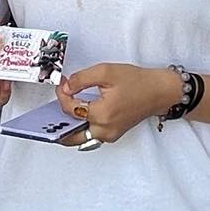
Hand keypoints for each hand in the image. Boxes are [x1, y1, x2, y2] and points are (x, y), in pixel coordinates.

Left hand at [56, 63, 181, 144]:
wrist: (160, 91)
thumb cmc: (138, 82)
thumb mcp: (106, 71)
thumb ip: (82, 79)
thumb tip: (66, 87)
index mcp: (102, 114)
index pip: (70, 109)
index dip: (62, 95)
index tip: (62, 84)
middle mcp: (105, 130)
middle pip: (70, 135)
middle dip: (56, 123)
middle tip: (49, 111)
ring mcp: (109, 135)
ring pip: (79, 138)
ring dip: (67, 129)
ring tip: (57, 117)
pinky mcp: (113, 134)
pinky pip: (90, 136)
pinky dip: (80, 128)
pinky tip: (74, 117)